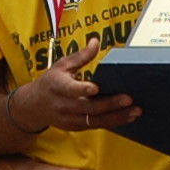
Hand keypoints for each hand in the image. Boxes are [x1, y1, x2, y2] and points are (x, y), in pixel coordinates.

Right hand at [8, 40, 137, 133]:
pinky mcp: (76, 127)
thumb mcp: (62, 65)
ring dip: (117, 117)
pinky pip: (96, 125)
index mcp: (58, 86)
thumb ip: (81, 56)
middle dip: (110, 104)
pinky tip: (127, 117)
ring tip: (135, 112)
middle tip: (128, 99)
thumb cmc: (50, 82)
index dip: (82, 89)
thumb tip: (96, 41)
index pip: (70, 89)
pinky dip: (113, 122)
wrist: (34, 106)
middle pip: (88, 107)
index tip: (95, 88)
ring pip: (95, 120)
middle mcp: (63, 105)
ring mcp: (70, 119)